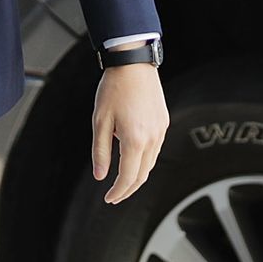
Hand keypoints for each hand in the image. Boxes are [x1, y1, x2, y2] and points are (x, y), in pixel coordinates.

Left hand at [91, 57, 168, 203]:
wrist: (132, 63)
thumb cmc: (114, 88)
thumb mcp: (99, 121)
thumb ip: (100, 151)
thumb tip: (100, 175)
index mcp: (134, 139)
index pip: (128, 177)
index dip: (118, 192)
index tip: (109, 198)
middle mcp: (152, 137)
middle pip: (143, 175)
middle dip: (128, 189)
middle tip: (115, 196)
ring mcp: (160, 130)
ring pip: (151, 163)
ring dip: (137, 175)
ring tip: (122, 180)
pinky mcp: (163, 122)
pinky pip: (155, 149)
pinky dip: (144, 160)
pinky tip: (133, 158)